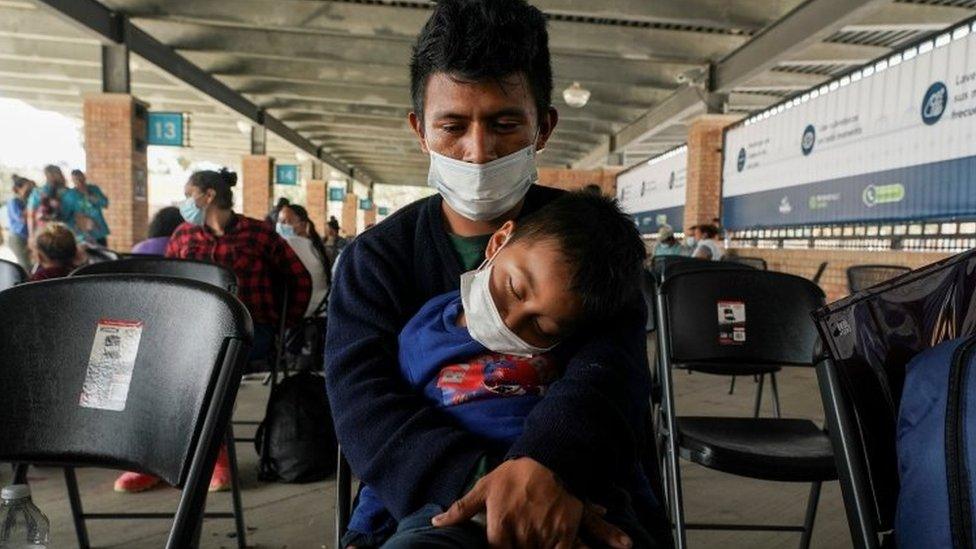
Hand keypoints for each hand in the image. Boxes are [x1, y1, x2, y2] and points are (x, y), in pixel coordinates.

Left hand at [432, 457, 631, 548]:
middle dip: (519, 546)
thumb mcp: (485, 487)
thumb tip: (435, 524)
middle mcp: (521, 534)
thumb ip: (461, 509)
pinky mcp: (565, 534)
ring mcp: (544, 535)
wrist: (551, 458)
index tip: (503, 544)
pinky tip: (550, 546)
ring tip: (533, 539)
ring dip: (536, 547)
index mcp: (500, 526)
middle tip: (520, 538)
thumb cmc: (513, 474)